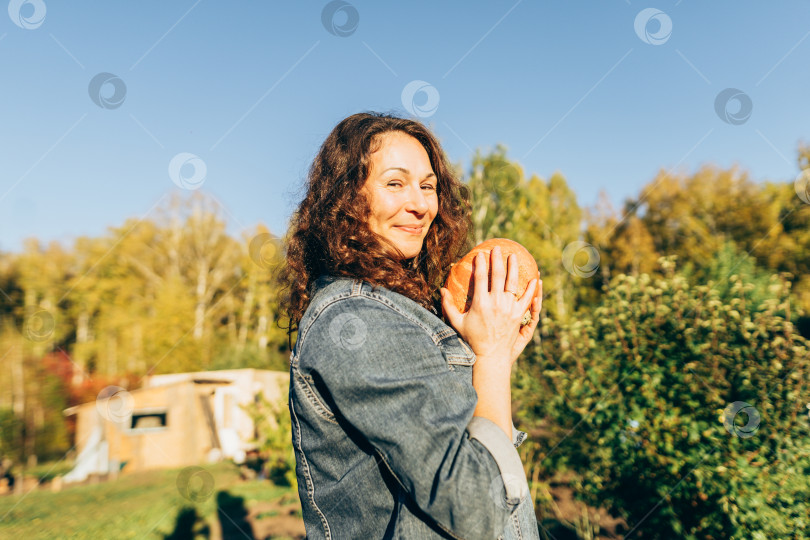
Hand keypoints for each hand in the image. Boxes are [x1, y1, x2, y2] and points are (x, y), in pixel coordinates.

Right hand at [440, 245, 541, 366]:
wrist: (491, 355)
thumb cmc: (472, 338)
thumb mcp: (457, 322)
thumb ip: (448, 306)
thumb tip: (441, 290)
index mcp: (480, 303)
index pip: (481, 277)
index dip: (480, 263)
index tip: (480, 254)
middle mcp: (496, 303)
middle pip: (498, 275)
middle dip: (497, 259)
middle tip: (497, 248)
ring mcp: (509, 309)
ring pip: (513, 283)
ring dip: (513, 267)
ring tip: (513, 256)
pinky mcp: (518, 315)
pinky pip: (526, 298)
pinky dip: (531, 288)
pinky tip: (534, 277)